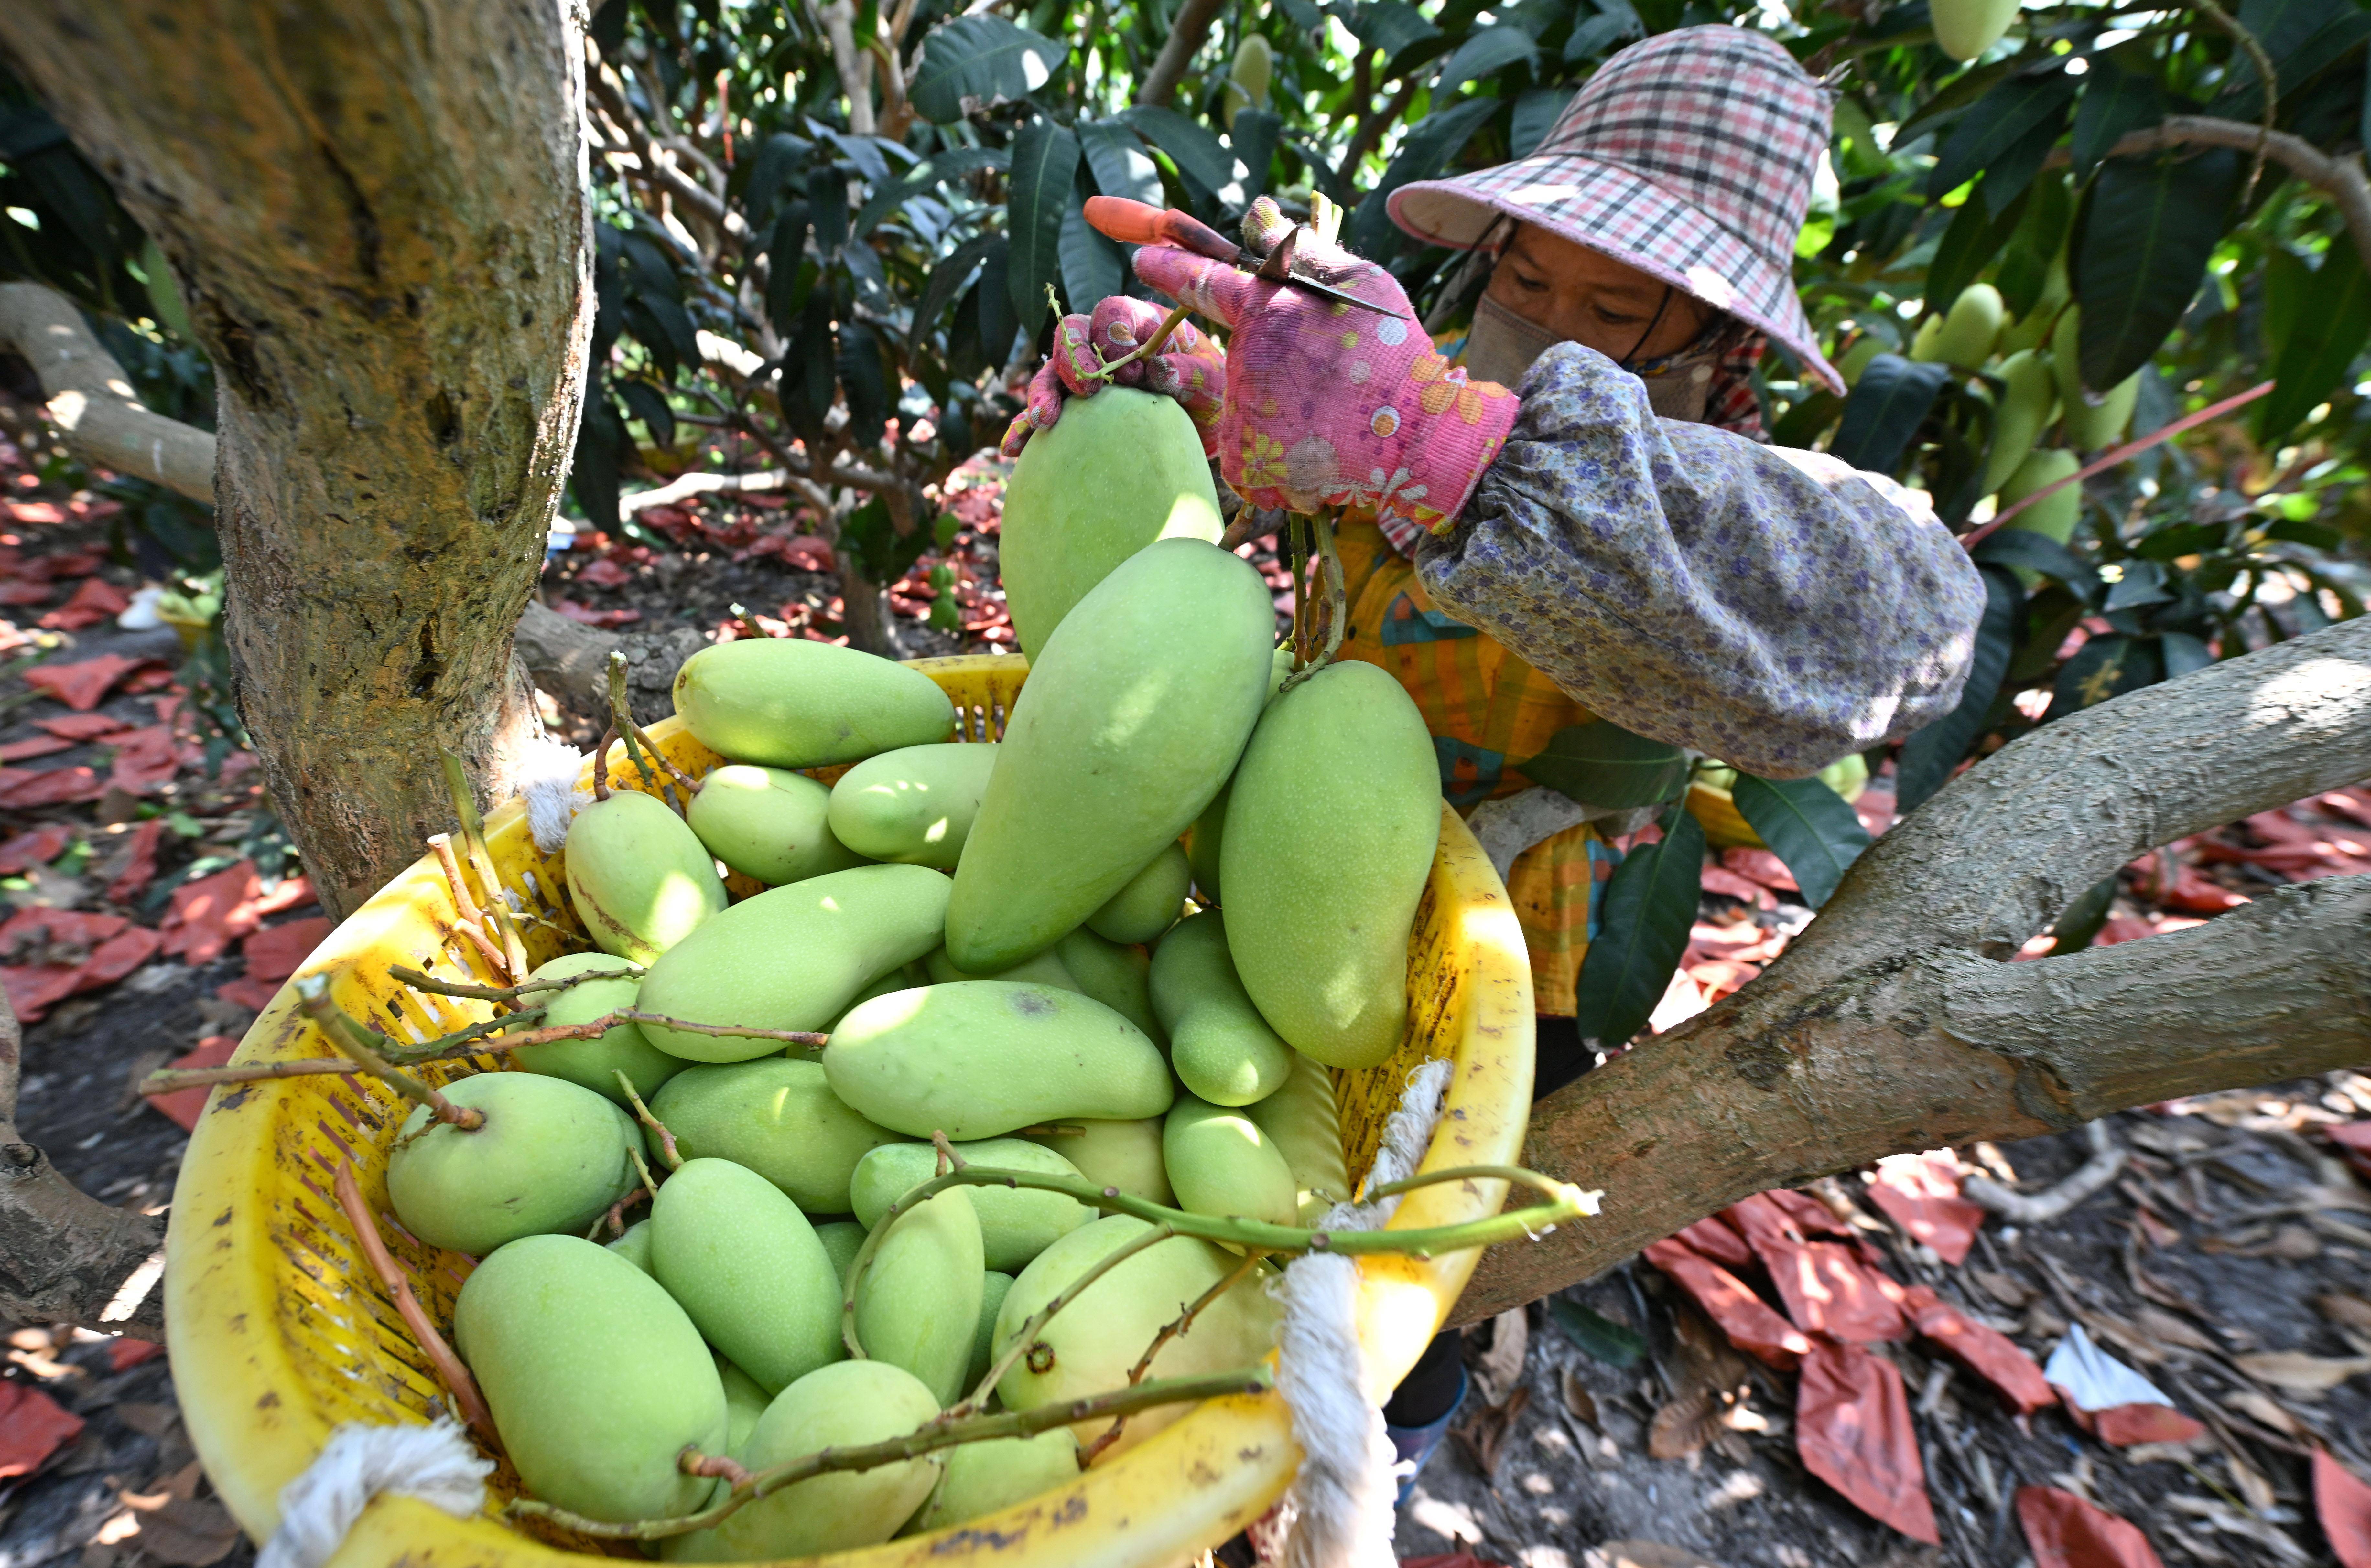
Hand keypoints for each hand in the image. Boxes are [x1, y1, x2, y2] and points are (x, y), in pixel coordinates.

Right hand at [997, 296, 1225, 458]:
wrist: (1205, 430)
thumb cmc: (1214, 397)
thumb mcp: (1216, 386)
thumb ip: (1193, 374)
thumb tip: (1157, 370)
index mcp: (1141, 324)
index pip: (1113, 313)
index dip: (1113, 336)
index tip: (1131, 373)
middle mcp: (1106, 344)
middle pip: (1072, 335)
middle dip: (1072, 360)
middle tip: (1086, 393)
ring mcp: (1086, 376)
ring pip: (1051, 372)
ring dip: (1041, 393)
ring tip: (1042, 422)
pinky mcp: (1074, 410)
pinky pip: (1043, 412)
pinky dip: (1025, 428)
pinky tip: (1013, 449)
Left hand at [1130, 197, 1519, 534]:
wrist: (1416, 437)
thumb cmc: (1394, 352)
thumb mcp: (1359, 281)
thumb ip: (1300, 250)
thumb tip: (1254, 211)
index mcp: (1267, 311)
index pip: (1200, 281)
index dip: (1170, 268)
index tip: (1142, 258)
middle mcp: (1244, 362)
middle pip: (1240, 359)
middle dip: (1276, 368)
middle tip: (1328, 382)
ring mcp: (1243, 416)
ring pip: (1247, 408)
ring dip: (1281, 412)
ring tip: (1330, 417)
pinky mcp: (1246, 463)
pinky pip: (1249, 453)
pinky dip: (1277, 453)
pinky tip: (1316, 449)